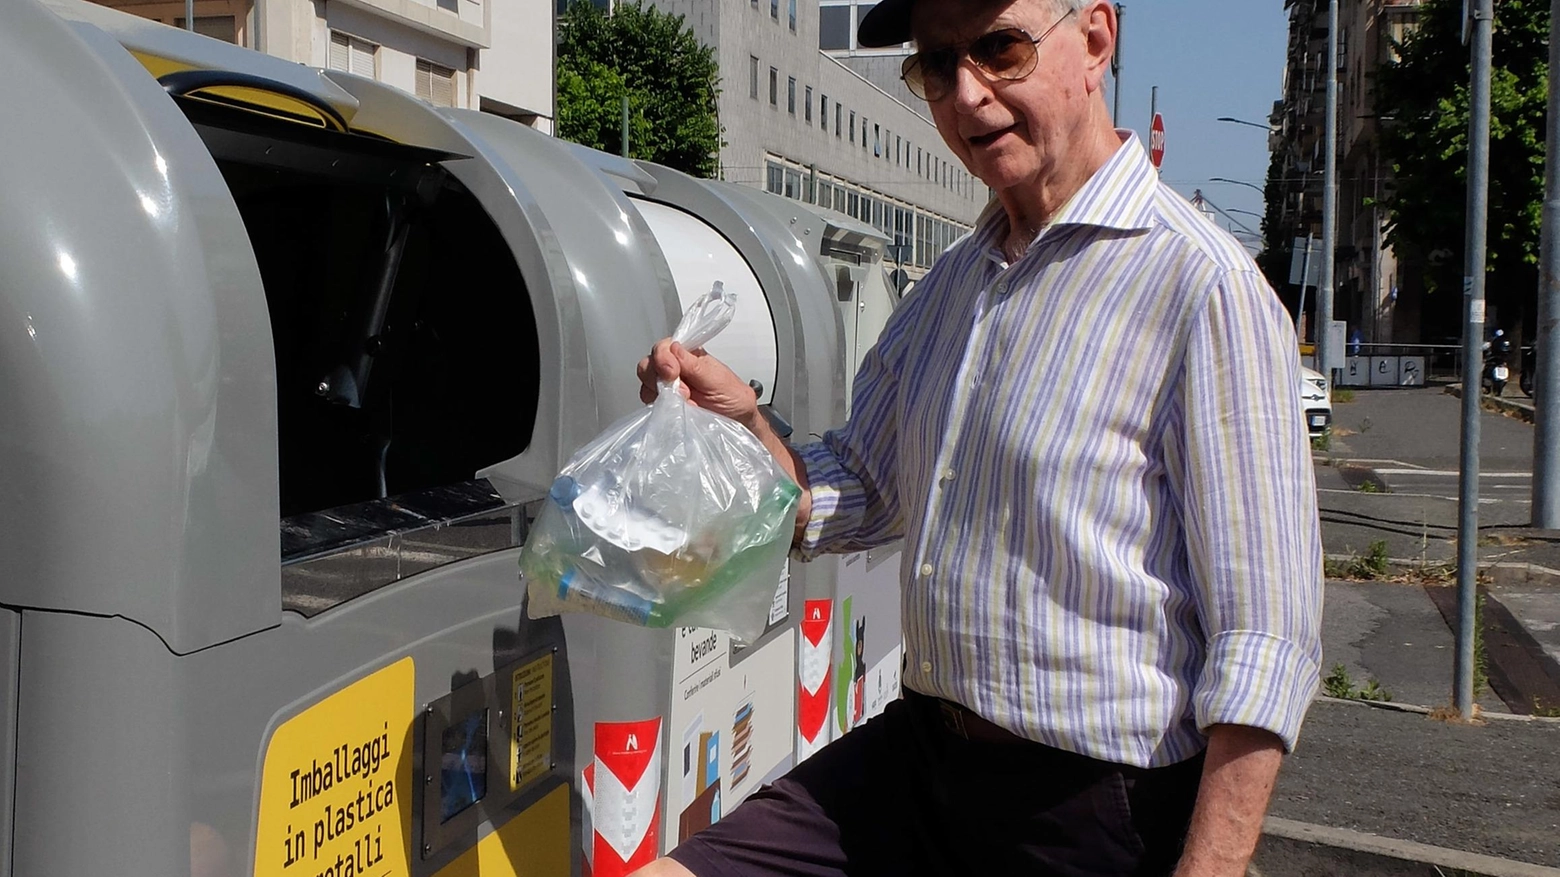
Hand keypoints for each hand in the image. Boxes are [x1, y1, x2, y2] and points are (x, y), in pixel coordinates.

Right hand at [637, 340, 759, 426]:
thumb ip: (696, 366)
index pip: (664, 347)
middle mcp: (674, 369)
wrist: (738, 423)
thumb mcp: (720, 380)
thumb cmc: (734, 399)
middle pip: (649, 363)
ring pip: (646, 383)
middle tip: (683, 393)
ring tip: (684, 404)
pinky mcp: (664, 405)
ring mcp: (667, 388)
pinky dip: (659, 407)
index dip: (663, 357)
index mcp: (688, 356)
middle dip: (660, 378)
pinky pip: (649, 403)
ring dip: (660, 394)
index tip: (673, 373)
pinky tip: (675, 411)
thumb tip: (674, 348)